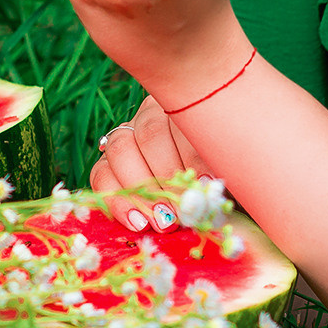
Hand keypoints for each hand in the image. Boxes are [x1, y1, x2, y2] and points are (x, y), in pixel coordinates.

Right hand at [92, 94, 214, 231]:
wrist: (205, 184)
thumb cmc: (219, 174)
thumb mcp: (226, 168)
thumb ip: (223, 174)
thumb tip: (213, 192)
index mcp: (186, 105)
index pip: (184, 122)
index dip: (194, 155)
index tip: (206, 185)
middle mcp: (151, 113)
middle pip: (150, 134)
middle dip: (166, 177)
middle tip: (183, 210)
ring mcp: (126, 134)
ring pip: (121, 150)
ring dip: (142, 190)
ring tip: (163, 221)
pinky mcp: (107, 161)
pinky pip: (101, 174)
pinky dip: (118, 201)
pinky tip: (137, 223)